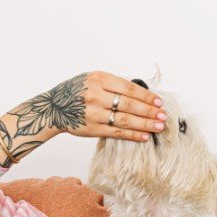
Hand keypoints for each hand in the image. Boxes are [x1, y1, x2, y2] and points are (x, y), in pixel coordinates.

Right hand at [0, 73, 165, 168]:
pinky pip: (116, 133)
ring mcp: (93, 113)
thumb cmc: (76, 92)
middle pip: (128, 104)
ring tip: (158, 127)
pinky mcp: (91, 129)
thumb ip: (113, 84)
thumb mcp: (92, 79)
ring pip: (124, 120)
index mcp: (98, 79)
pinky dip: (132, 135)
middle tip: (163, 116)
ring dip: (144, 124)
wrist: (52, 107)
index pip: (128, 88)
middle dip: (149, 111)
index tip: (158, 102)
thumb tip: (142, 93)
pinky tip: (144, 137)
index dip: (146, 96)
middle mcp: (95, 95)